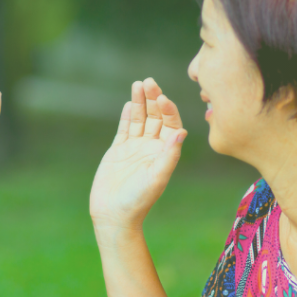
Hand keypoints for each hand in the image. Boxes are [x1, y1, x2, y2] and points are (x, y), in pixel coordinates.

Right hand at [90, 78, 186, 229]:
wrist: (114, 214)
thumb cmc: (138, 200)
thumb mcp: (156, 178)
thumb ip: (169, 155)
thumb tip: (181, 132)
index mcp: (165, 153)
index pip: (171, 124)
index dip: (168, 110)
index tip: (162, 98)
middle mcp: (152, 147)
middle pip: (155, 117)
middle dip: (153, 99)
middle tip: (149, 82)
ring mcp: (135, 147)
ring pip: (140, 119)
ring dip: (140, 102)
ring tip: (138, 84)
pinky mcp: (118, 150)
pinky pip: (124, 128)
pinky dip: (127, 115)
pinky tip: (129, 102)